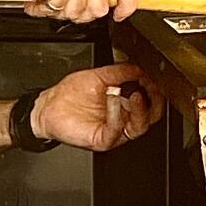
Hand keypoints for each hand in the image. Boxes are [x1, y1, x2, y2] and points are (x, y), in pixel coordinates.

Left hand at [30, 64, 163, 151]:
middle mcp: (122, 120)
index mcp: (125, 106)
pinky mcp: (102, 139)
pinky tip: (113, 99)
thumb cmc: (70, 94)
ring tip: (132, 93)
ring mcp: (113, 131)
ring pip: (138, 127)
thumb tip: (140, 67)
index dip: (155, 91)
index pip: (151, 103)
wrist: (49, 106)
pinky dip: (117, 114)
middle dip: (154, 102)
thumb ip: (121, 71)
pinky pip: (116, 130)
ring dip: (138, 109)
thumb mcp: (99, 76)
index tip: (153, 78)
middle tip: (149, 87)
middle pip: (150, 117)